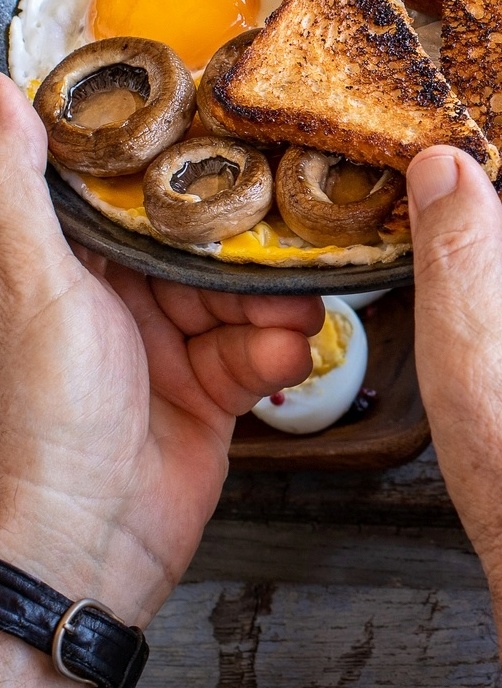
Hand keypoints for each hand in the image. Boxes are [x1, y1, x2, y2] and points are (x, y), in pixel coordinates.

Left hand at [0, 78, 322, 687]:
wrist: (86, 541)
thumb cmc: (44, 421)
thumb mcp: (38, 290)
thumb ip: (24, 193)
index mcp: (81, 266)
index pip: (149, 197)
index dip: (201, 172)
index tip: (250, 146)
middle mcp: (130, 299)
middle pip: (218, 244)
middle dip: (259, 248)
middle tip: (289, 247)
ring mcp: (177, 345)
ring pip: (252, 293)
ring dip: (279, 306)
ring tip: (286, 319)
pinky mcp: (220, 388)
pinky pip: (269, 348)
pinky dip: (283, 353)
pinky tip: (280, 360)